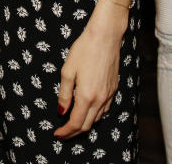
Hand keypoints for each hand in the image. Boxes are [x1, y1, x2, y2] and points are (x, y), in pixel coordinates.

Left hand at [54, 1, 125, 138]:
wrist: (105, 37)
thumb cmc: (84, 50)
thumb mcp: (67, 71)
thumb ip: (64, 94)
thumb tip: (61, 111)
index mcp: (86, 96)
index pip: (76, 123)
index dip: (66, 131)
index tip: (57, 134)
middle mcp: (100, 99)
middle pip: (87, 125)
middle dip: (74, 132)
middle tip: (63, 132)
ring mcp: (109, 95)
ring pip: (97, 119)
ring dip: (85, 124)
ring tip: (72, 123)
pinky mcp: (114, 89)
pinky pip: (104, 110)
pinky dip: (95, 115)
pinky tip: (87, 110)